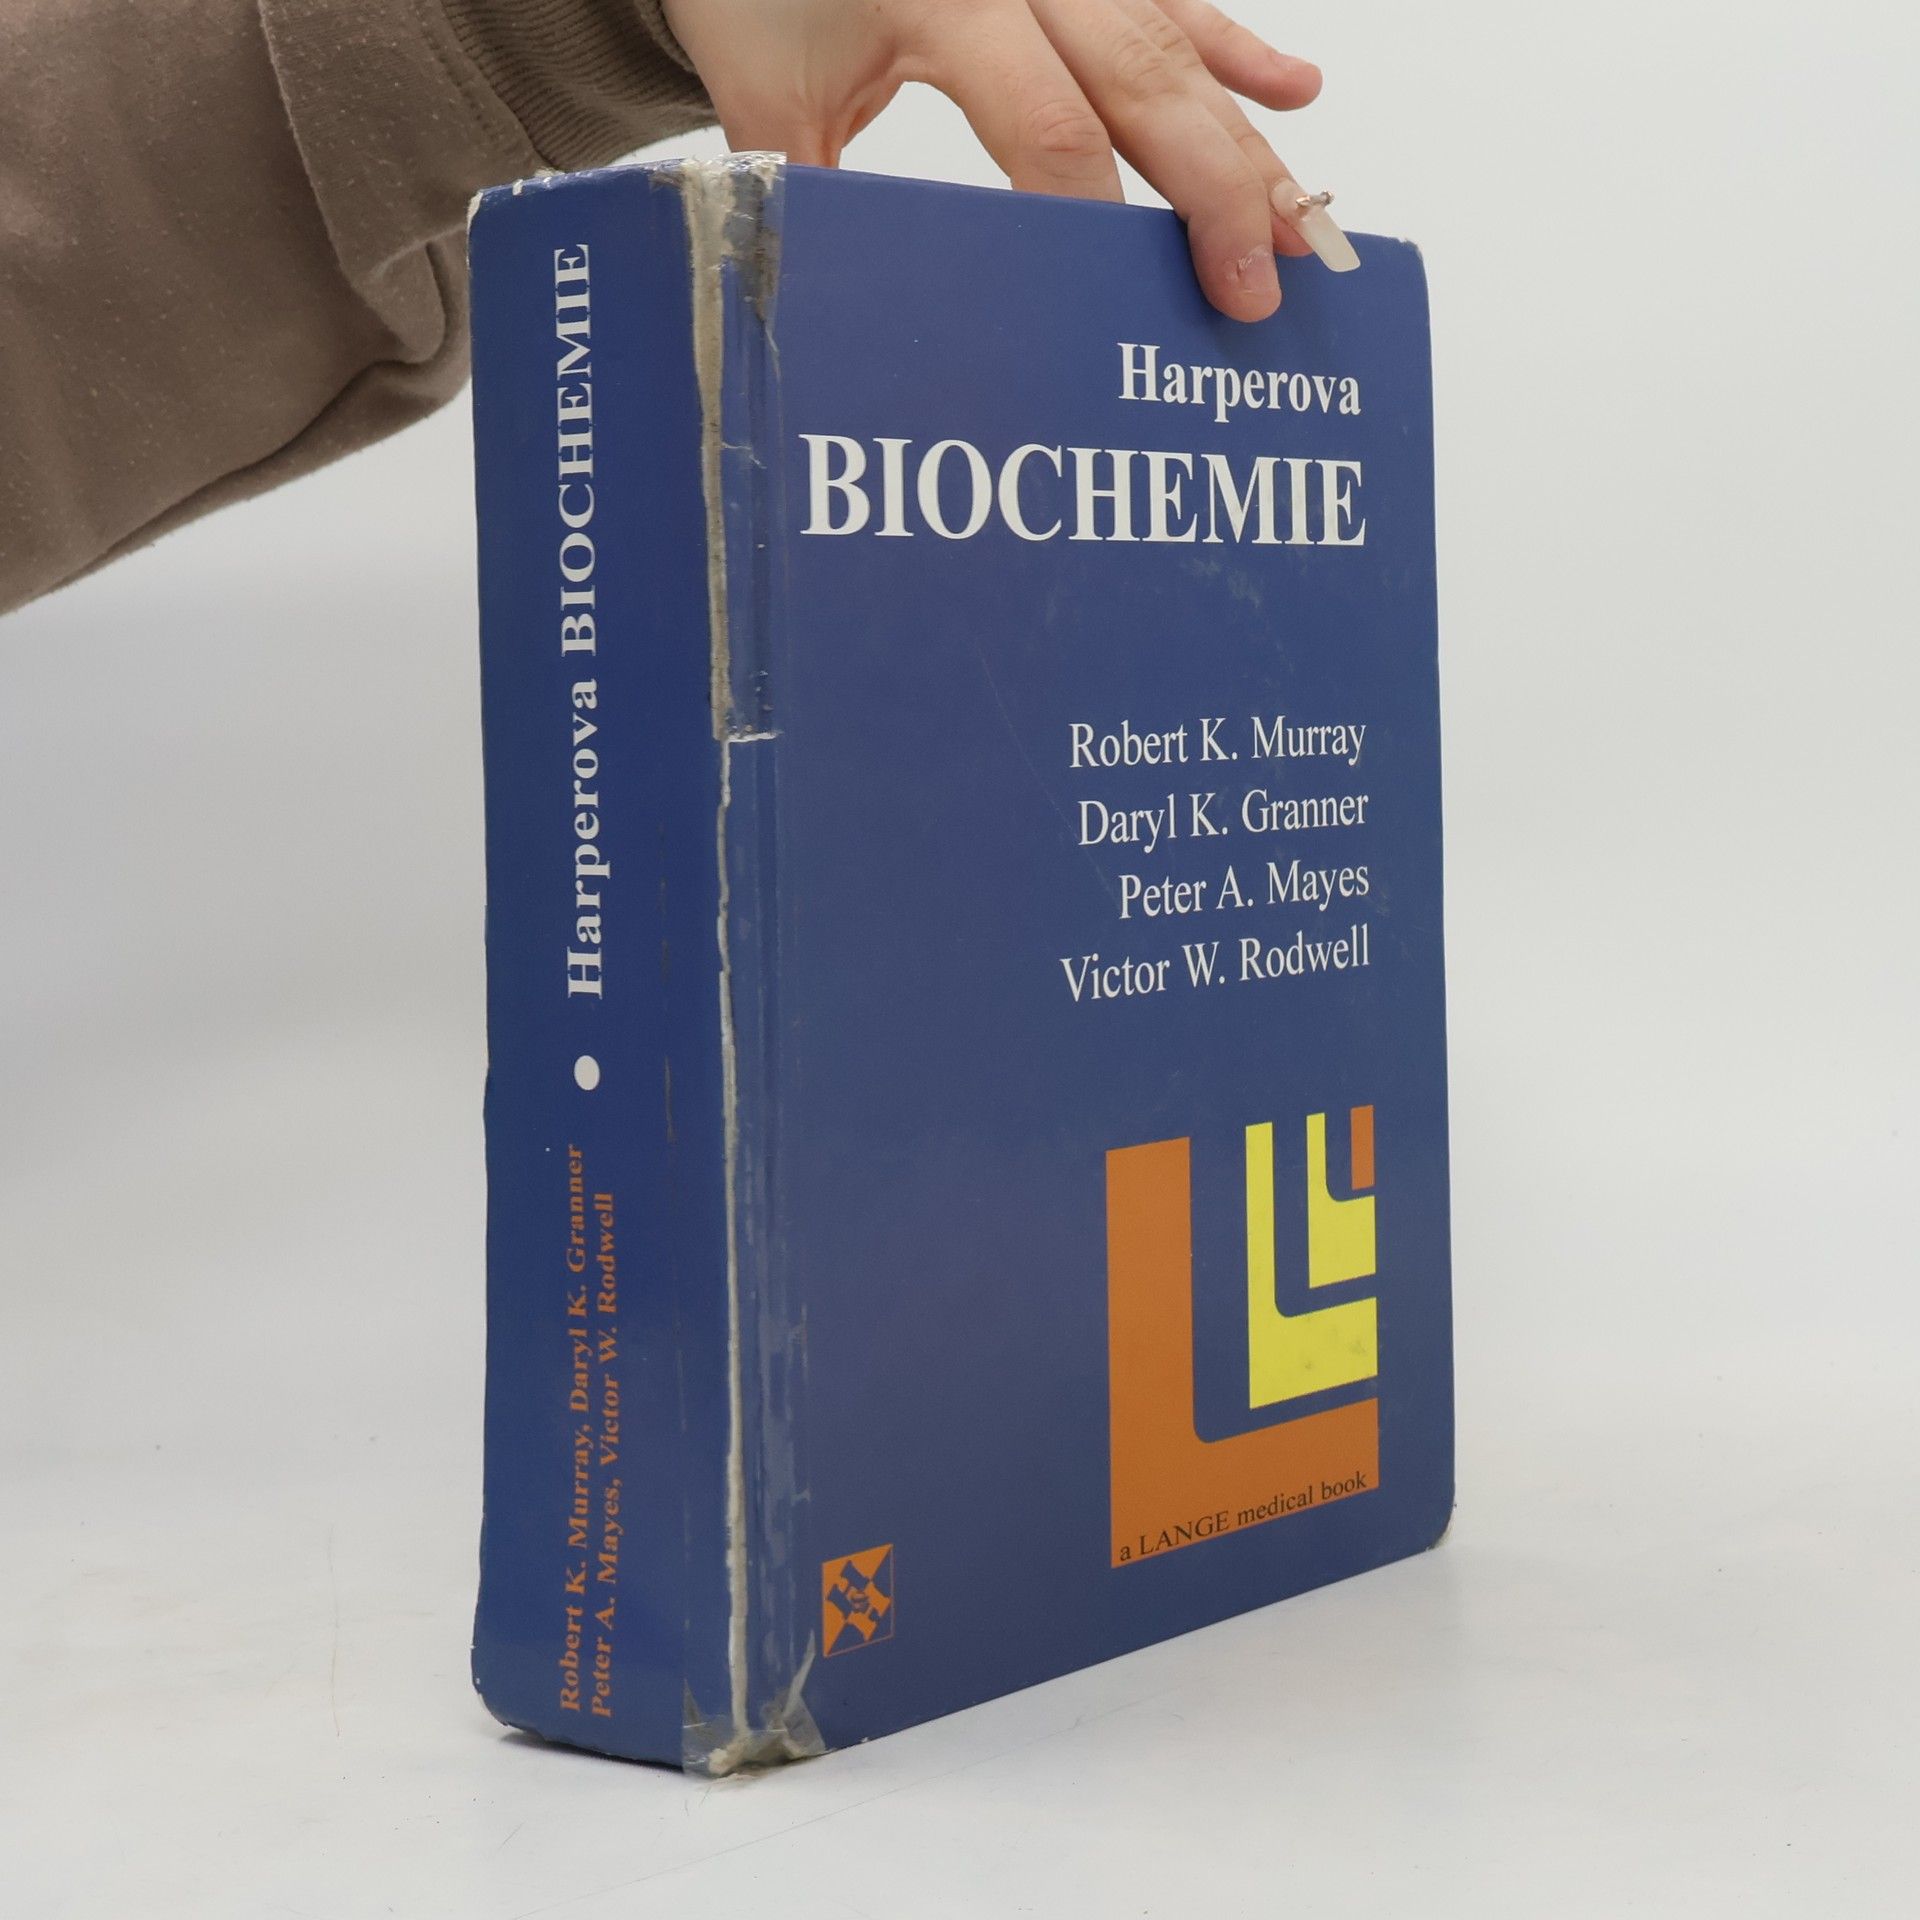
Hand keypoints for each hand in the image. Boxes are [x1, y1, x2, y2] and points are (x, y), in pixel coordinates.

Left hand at [659, 0, 1343, 320]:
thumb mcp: (767, 100)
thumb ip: (813, 201)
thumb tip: (846, 324)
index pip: (1046, 125)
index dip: (1093, 218)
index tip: (1122, 306)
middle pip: (1144, 81)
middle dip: (1211, 191)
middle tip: (1251, 290)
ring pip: (1177, 45)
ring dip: (1245, 137)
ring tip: (1300, 223)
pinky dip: (1235, 46)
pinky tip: (1294, 91)